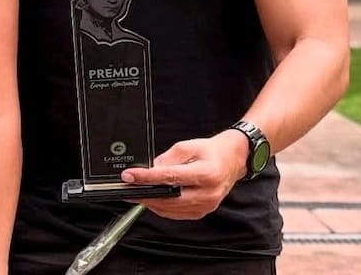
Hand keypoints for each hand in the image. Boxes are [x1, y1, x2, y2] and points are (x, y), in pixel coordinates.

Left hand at [119, 130, 246, 219]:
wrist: (232, 160)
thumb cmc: (212, 152)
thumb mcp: (188, 146)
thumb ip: (168, 158)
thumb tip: (150, 169)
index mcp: (205, 173)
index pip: (170, 177)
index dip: (147, 177)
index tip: (130, 176)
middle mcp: (207, 193)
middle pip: (169, 198)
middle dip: (145, 194)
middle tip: (128, 188)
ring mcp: (206, 205)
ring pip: (172, 209)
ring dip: (152, 202)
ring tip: (137, 193)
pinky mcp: (203, 212)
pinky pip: (178, 214)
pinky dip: (163, 208)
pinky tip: (154, 200)